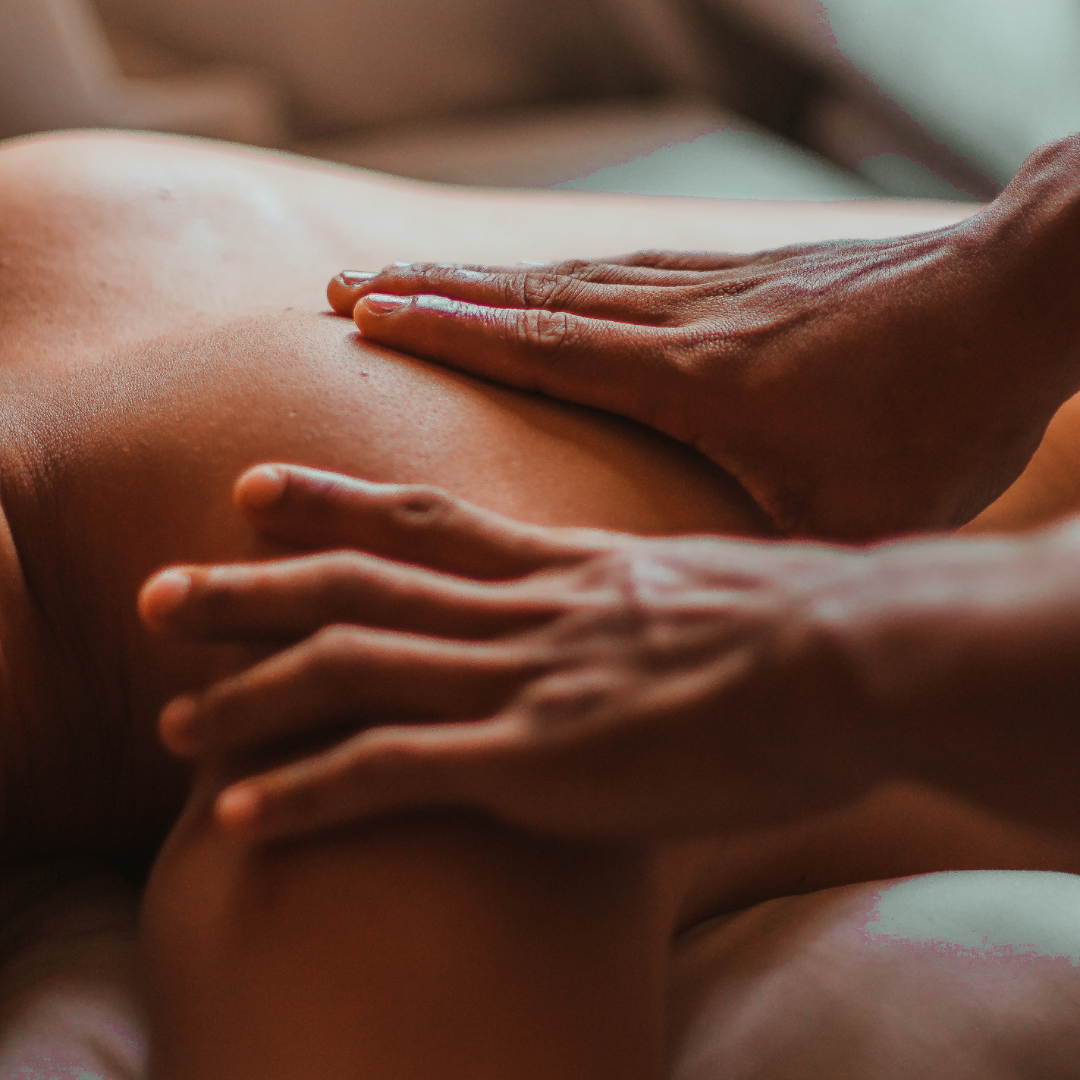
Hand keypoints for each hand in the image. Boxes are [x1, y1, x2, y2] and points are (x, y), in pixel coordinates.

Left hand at [140, 464, 886, 842]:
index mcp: (563, 569)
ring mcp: (521, 681)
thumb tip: (644, 619)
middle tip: (161, 589)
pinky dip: (309, 795)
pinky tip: (239, 820)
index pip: (424, 518)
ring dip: (251, 694)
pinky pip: (394, 775)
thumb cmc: (800, 628)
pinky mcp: (535, 761)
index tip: (256, 490)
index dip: (334, 500)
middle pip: (358, 586)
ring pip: (353, 670)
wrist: (849, 657)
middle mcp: (522, 613)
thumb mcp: (704, 591)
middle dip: (250, 589)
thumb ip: (646, 602)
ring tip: (171, 720)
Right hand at [328, 141, 1079, 539]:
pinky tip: (539, 285)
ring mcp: (715, 290)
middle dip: (434, 293)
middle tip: (350, 288)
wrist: (1021, 299)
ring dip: (485, 281)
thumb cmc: (941, 416)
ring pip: (573, 279)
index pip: (543, 346)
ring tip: (414, 278)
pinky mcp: (746, 279)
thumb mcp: (848, 515)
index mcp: (695, 378)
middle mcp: (686, 321)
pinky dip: (560, 279)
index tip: (365, 312)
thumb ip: (761, 562)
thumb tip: (700, 625)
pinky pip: (627, 274)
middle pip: (536, 299)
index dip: (448, 330)